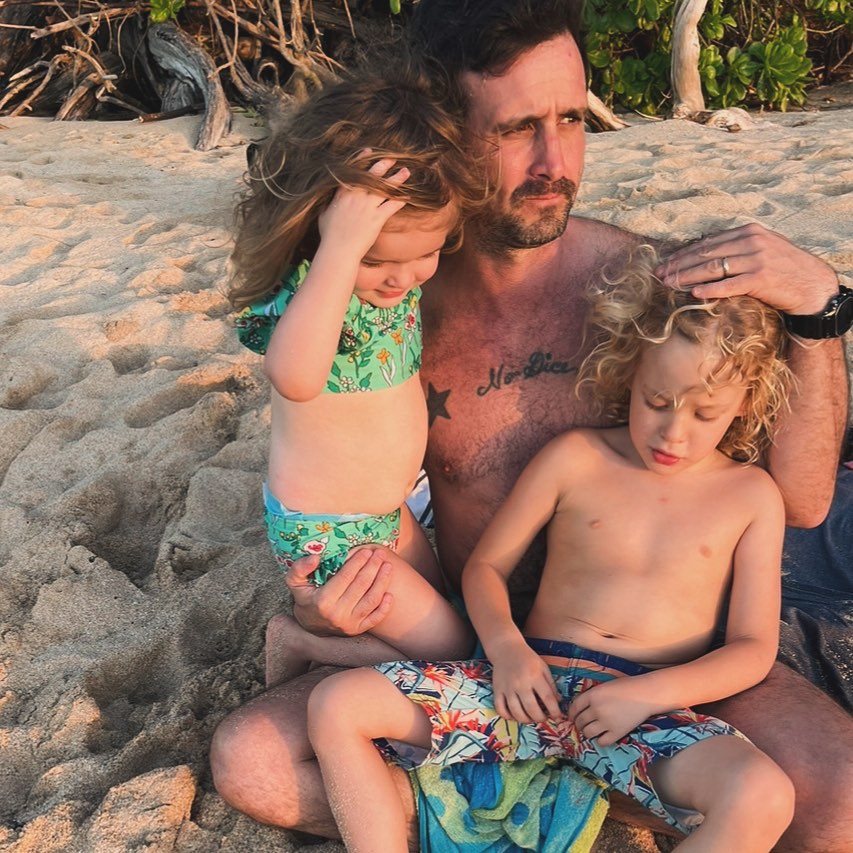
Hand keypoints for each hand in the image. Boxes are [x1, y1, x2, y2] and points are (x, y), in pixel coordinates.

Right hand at [286, 547, 393, 636]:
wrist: (310, 627)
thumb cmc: (305, 598)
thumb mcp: (295, 583)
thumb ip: (300, 568)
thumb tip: (315, 558)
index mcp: (323, 601)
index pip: (345, 577)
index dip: (358, 562)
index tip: (366, 550)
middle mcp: (337, 614)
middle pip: (361, 586)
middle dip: (373, 567)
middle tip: (380, 554)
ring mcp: (349, 624)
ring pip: (371, 600)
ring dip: (382, 582)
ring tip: (388, 566)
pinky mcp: (358, 630)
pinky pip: (375, 618)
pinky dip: (385, 607)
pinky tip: (390, 593)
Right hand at [317, 155, 409, 259]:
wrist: (338, 250)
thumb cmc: (329, 236)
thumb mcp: (323, 215)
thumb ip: (328, 204)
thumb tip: (327, 200)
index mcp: (342, 194)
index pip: (353, 172)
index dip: (362, 159)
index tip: (370, 152)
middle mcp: (355, 197)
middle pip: (372, 176)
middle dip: (383, 165)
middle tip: (392, 158)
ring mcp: (367, 207)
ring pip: (384, 188)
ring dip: (397, 179)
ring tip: (406, 171)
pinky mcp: (376, 219)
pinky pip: (391, 206)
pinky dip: (400, 200)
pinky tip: (408, 196)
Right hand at [491, 642, 562, 723]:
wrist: (506, 648)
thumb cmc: (527, 658)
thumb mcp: (543, 668)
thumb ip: (551, 685)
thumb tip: (558, 703)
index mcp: (535, 676)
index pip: (548, 699)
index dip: (555, 712)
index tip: (558, 717)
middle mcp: (520, 683)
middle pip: (532, 709)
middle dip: (541, 719)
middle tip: (543, 718)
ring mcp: (507, 688)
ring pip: (516, 713)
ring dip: (526, 720)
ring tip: (531, 717)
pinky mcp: (497, 690)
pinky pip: (501, 709)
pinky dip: (508, 716)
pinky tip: (515, 714)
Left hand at [568, 676, 656, 745]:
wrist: (645, 694)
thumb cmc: (626, 686)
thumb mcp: (604, 686)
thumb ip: (592, 696)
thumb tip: (581, 707)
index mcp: (592, 695)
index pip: (574, 707)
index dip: (570, 714)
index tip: (571, 717)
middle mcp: (596, 709)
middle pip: (580, 721)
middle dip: (578, 724)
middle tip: (581, 725)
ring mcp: (606, 722)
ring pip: (588, 733)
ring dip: (587, 733)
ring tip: (590, 731)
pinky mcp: (617, 733)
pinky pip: (602, 742)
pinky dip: (600, 741)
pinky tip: (602, 737)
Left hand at [655, 223, 838, 314]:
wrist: (812, 284)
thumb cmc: (783, 268)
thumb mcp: (761, 248)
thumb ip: (736, 247)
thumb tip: (704, 252)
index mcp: (747, 231)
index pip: (706, 243)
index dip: (682, 254)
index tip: (664, 264)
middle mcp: (751, 241)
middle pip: (705, 254)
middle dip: (678, 265)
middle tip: (658, 276)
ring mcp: (756, 259)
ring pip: (712, 269)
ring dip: (686, 277)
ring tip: (668, 285)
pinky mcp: (760, 278)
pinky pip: (729, 285)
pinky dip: (710, 289)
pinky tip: (693, 293)